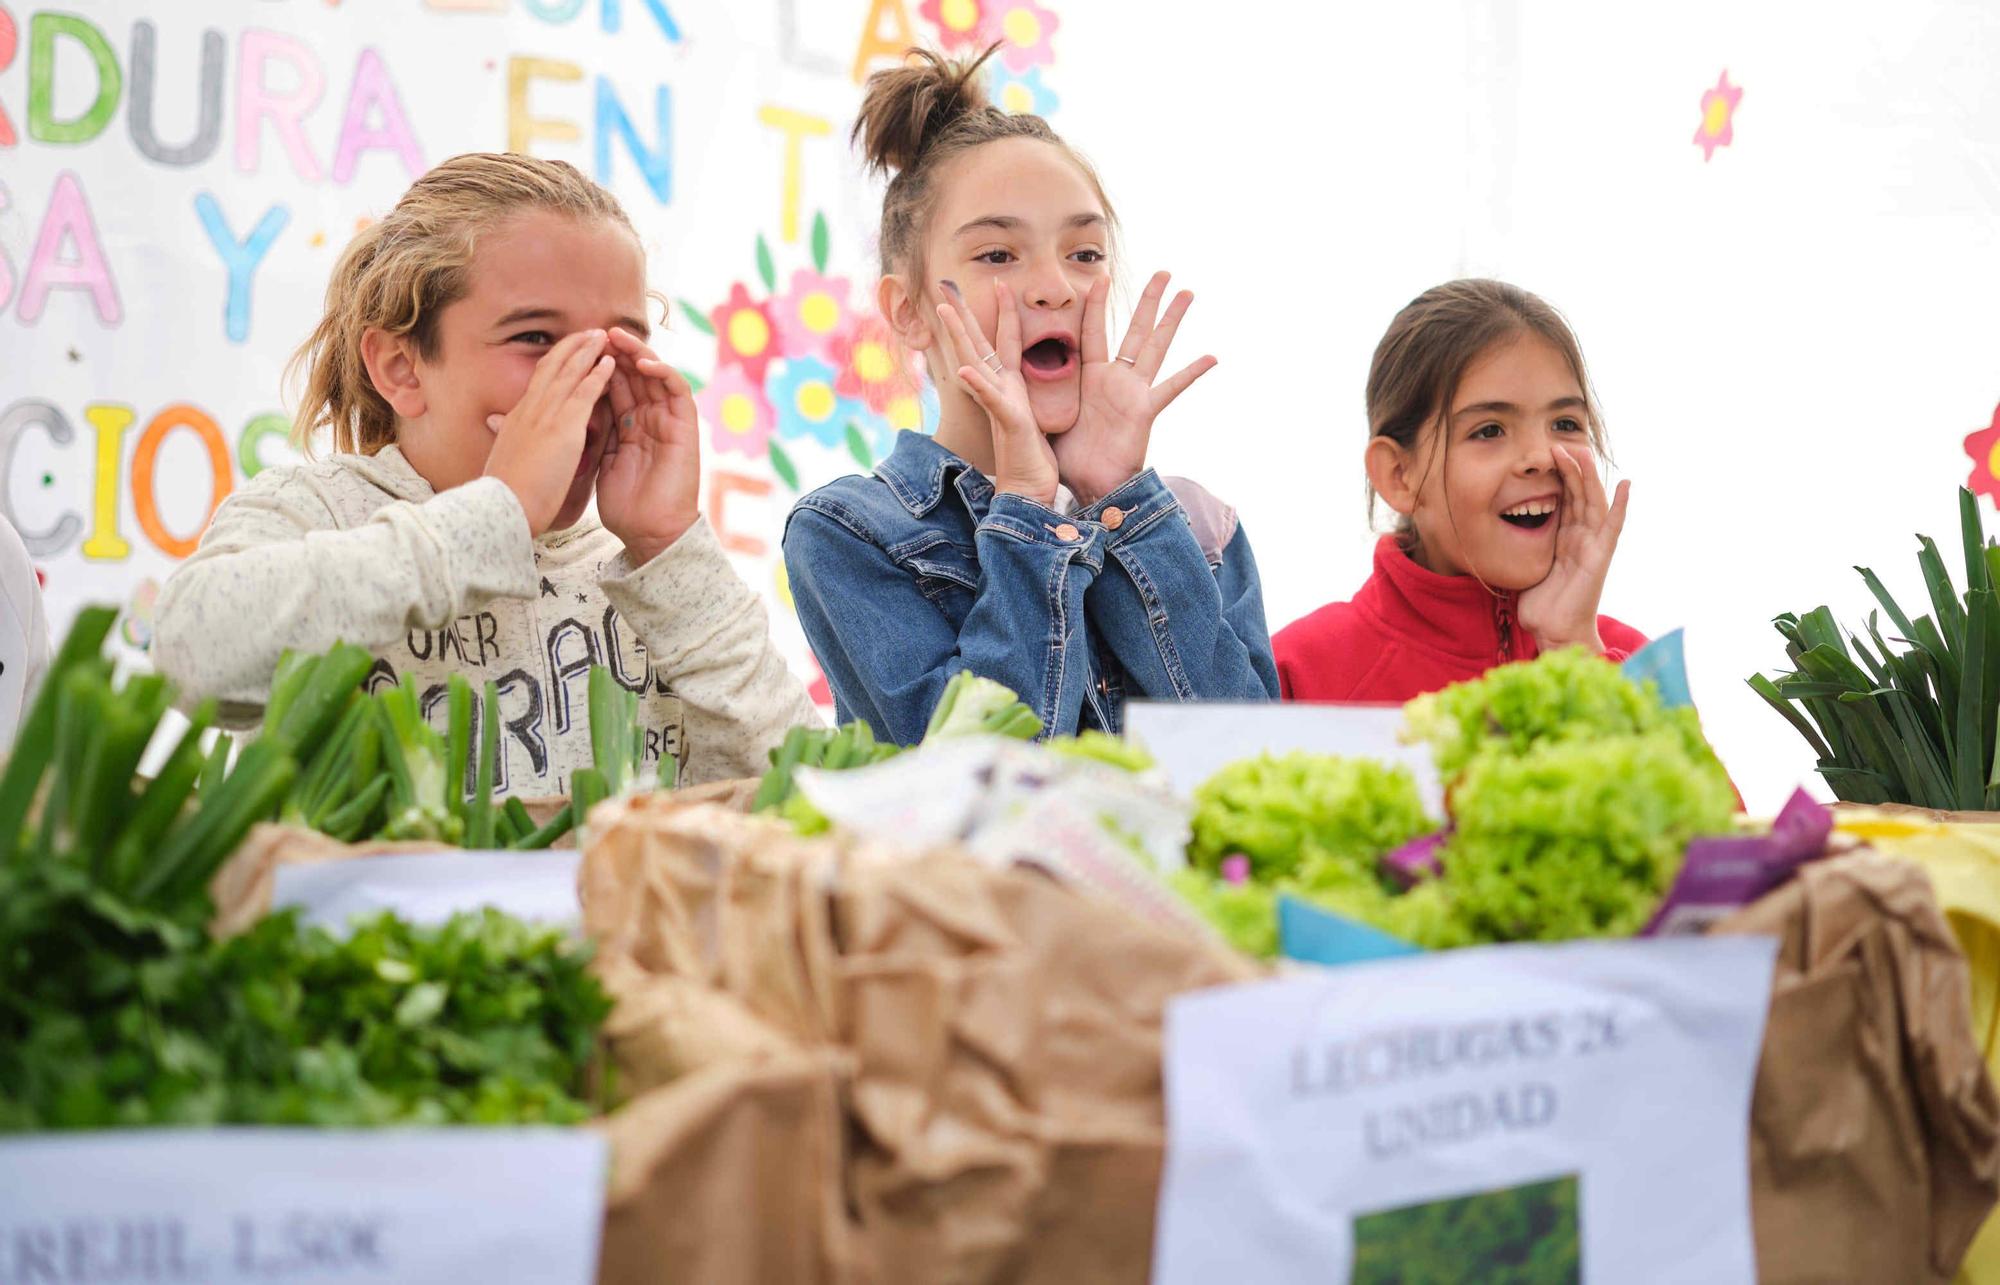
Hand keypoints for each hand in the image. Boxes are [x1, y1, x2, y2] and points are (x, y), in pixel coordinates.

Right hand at [482, 329, 615, 533]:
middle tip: (589, 333)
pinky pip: (584, 393)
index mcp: (516, 418)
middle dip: (572, 347)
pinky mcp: (564, 428)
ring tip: (604, 336)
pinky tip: (611, 363)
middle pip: (552, 367)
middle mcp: (529, 410)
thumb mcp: (503, 455)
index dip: (555, 363)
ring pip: (569, 372)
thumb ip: (505, 435)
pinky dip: (598, 375)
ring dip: (587, 351)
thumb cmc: (505, 492)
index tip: (568, 351)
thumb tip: (495, 423)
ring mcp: (546, 416)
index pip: (538, 382)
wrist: (504, 507)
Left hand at [593, 326, 701, 565]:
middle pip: (632, 374)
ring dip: (638, 353)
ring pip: (655, 375)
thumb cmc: (622, 505)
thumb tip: (523, 415)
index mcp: (625, 426)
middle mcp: (647, 418)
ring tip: (618, 338)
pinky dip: (663, 372)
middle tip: (597, 332)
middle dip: (615, 351)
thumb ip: (578, 433)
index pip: (611, 385)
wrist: (650, 532)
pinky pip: (678, 390)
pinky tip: (643, 363)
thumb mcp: (591, 460)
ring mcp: (667, 420)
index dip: (595, 364)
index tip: (575, 347)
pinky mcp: (685, 426)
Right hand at [935, 279, 1058, 505]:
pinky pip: (992, 400)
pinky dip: (978, 384)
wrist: (1030, 493)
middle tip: (945, 288)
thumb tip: (1032, 386)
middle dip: (963, 316)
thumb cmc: (1034, 460)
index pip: (1002, 343)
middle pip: (978, 345)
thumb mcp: (1035, 420)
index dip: (1002, 313)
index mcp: (1010, 388)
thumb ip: (1029, 399)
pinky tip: (965, 369)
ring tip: (945, 312)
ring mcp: (1001, 406)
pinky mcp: (1009, 422)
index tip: (999, 284)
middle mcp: (1000, 392)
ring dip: (961, 336)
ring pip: (977, 364)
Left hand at [1052, 271, 1215, 506]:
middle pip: (1136, 330)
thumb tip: (1003, 378)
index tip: (1103, 276)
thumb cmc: (1069, 459)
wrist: (1088, 488)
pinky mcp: (1145, 410)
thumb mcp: (1046, 417)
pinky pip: (1172, 388)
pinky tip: (1212, 356)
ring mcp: (1134, 392)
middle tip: (1164, 272)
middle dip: (1149, 301)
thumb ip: (1034, 395)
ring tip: (1188, 292)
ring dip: (1172, 319)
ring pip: (1157, 347)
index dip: (1098, 304)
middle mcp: (1117, 379)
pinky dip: (1192, 373)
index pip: (1095, 330)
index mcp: (1092, 377)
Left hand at [1516, 447, 1630, 653]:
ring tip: (1581, 451)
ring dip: (1587, 476)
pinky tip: (1625, 483)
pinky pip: (1612, 526)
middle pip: (1578, 494)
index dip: (1558, 476)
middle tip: (1560, 442)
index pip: (1563, 499)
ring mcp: (1592, 545)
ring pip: (1592, 502)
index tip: (1548, 452)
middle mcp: (1580, 538)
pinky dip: (1620, 504)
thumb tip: (1496, 533)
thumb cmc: (1540, 605)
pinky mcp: (1600, 556)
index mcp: (1563, 538)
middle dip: (1570, 468)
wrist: (1553, 632)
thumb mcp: (1526, 567)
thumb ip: (1522, 548)